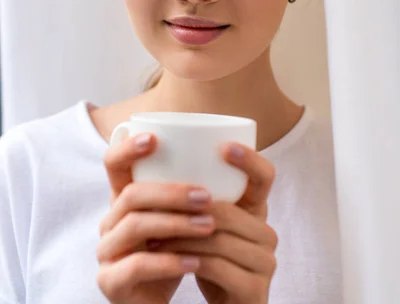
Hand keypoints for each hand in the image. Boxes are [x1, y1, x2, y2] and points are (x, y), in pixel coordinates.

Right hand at [96, 133, 215, 303]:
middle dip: (171, 192)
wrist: (161, 302)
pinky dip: (168, 262)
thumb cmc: (177, 251)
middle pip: (131, 194)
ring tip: (209, 226)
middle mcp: (110, 220)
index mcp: (124, 198)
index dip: (127, 148)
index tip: (155, 139)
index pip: (113, 164)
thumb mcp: (182, 217)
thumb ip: (191, 189)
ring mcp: (107, 251)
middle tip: (206, 196)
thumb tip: (230, 152)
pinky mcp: (110, 282)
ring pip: (134, 225)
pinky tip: (195, 262)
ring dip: (175, 223)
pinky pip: (136, 266)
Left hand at [149, 143, 277, 303]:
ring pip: (218, 238)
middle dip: (186, 210)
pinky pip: (218, 267)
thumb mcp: (207, 225)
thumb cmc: (209, 259)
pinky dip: (189, 261)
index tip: (223, 147)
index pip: (265, 177)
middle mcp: (266, 232)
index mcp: (257, 210)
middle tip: (153, 211)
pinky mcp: (256, 289)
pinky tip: (169, 261)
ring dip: (180, 237)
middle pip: (227, 211)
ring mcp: (265, 261)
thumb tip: (160, 156)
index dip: (250, 160)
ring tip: (152, 238)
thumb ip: (198, 197)